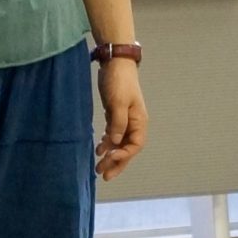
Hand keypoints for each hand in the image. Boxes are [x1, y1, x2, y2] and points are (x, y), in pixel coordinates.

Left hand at [95, 59, 147, 180]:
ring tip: (98, 167)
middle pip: (127, 148)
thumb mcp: (118, 103)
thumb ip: (118, 123)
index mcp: (139, 121)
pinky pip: (113, 134)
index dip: (123, 155)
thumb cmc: (119, 81)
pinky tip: (98, 150)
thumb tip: (115, 143)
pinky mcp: (115, 114)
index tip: (110, 158)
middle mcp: (134, 123)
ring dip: (110, 155)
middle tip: (103, 175)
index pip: (135, 145)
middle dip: (116, 163)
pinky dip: (106, 143)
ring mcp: (124, 119)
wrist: (115, 62)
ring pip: (119, 143)